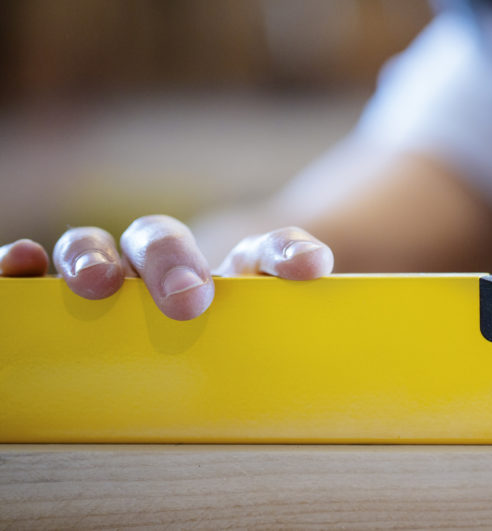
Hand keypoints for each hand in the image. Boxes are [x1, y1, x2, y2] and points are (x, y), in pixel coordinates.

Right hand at [0, 215, 332, 319]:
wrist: (204, 323)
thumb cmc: (238, 339)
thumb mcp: (262, 341)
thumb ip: (281, 339)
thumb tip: (337, 376)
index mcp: (237, 270)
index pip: (267, 250)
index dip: (288, 252)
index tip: (310, 270)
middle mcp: (175, 262)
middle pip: (167, 238)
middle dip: (175, 260)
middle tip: (189, 299)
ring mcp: (120, 271)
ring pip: (98, 245)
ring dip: (95, 257)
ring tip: (97, 283)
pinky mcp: (71, 287)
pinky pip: (41, 267)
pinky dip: (28, 263)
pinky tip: (21, 263)